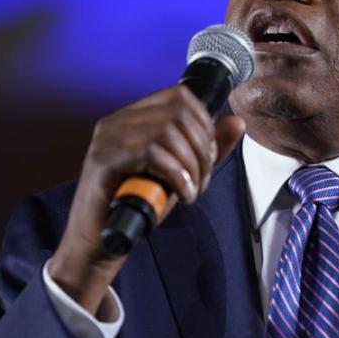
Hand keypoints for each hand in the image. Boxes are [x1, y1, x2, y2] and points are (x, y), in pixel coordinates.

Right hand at [49, 85, 245, 314]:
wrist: (101, 241)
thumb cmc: (139, 204)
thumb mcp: (182, 172)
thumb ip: (208, 148)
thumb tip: (237, 122)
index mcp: (134, 117)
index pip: (180, 95)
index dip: (204, 123)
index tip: (208, 155)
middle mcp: (117, 120)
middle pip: (179, 113)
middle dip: (202, 149)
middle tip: (201, 180)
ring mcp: (107, 138)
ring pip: (168, 132)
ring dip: (191, 166)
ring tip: (190, 191)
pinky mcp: (103, 160)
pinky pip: (153, 153)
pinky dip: (177, 176)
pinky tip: (180, 195)